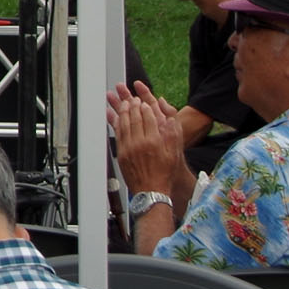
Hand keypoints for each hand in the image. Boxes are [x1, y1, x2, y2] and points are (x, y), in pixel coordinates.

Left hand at [110, 80, 188, 199]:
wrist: (151, 190)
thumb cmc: (164, 173)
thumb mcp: (174, 153)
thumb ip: (173, 135)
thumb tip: (169, 120)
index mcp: (154, 141)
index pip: (148, 118)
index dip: (145, 107)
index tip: (144, 102)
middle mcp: (140, 143)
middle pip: (134, 118)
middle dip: (133, 106)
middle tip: (132, 98)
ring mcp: (128, 148)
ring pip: (124, 124)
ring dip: (123, 111)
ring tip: (124, 103)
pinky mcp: (121, 153)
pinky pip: (117, 133)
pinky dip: (115, 122)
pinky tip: (114, 116)